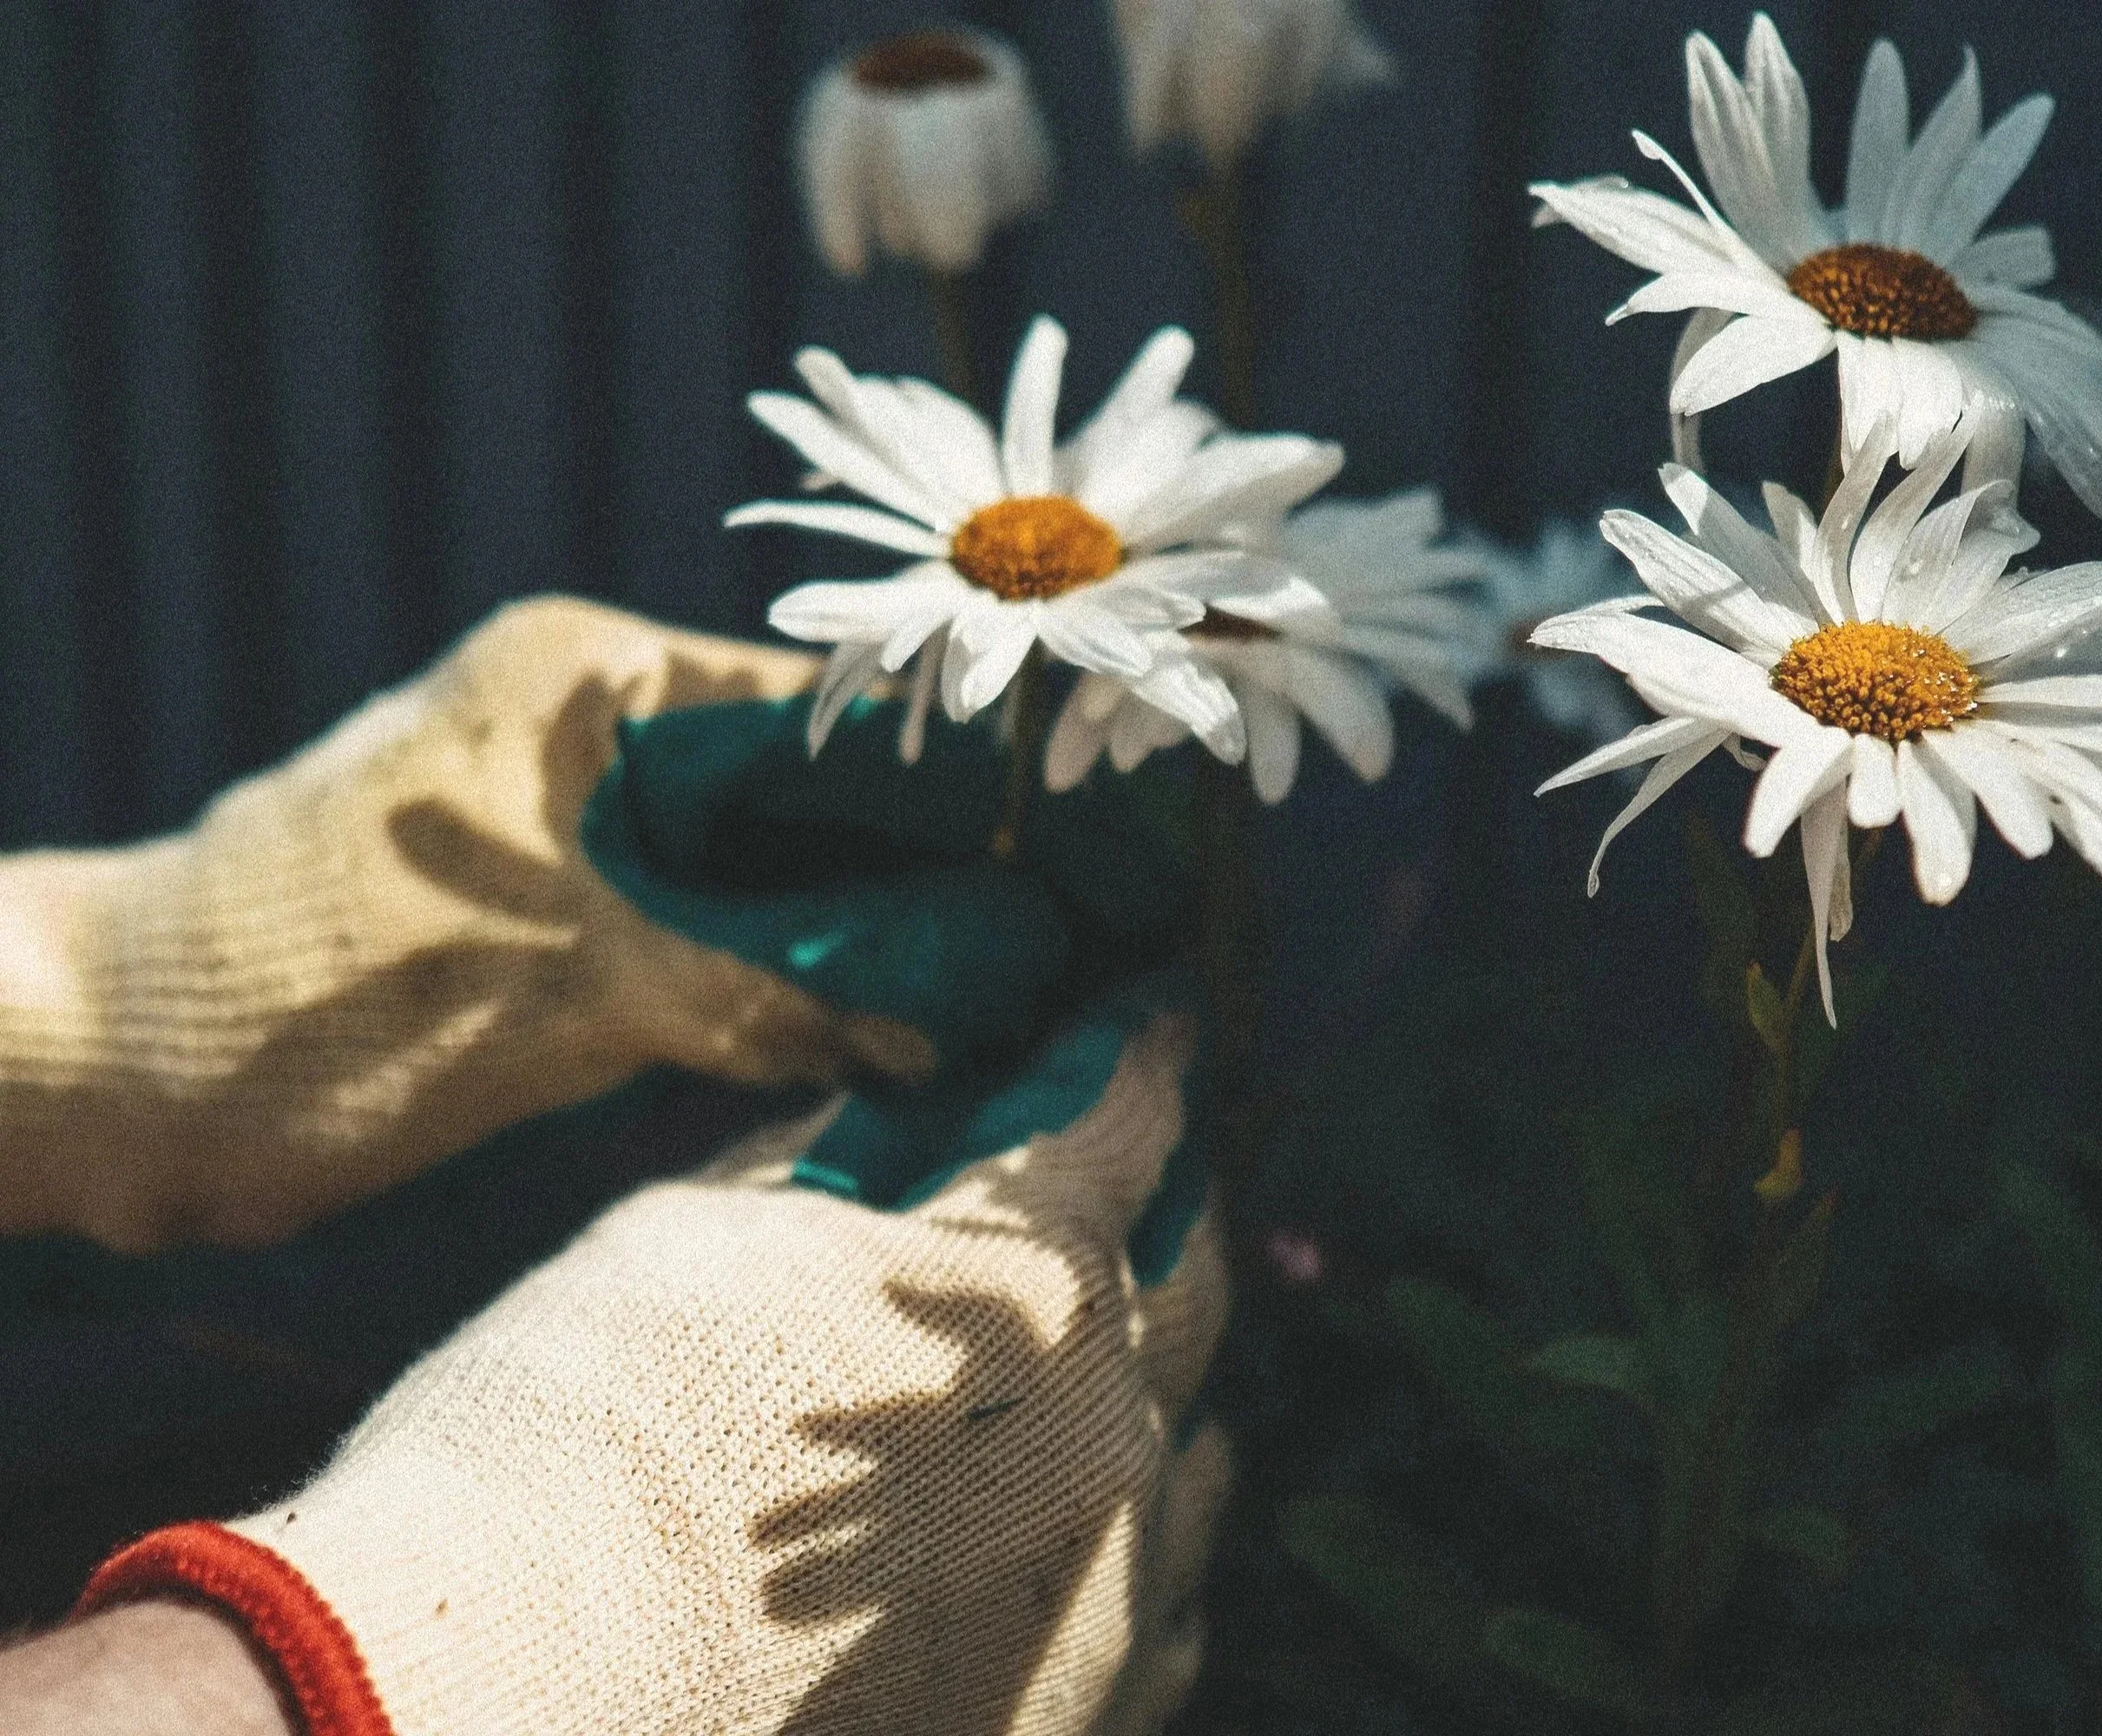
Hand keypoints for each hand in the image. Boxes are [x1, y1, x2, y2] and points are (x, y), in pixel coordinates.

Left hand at [0, 596, 1184, 1251]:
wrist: (107, 1076)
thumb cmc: (300, 1001)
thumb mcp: (560, 988)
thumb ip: (761, 982)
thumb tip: (946, 1017)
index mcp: (596, 684)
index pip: (839, 707)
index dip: (975, 770)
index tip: (1096, 822)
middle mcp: (601, 732)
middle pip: (821, 787)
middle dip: (945, 859)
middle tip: (1089, 923)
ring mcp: (584, 826)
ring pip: (778, 867)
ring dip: (879, 928)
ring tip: (1027, 983)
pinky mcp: (565, 919)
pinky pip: (721, 936)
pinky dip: (801, 980)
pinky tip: (900, 1028)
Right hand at [79, 990, 1229, 1735]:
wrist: (498, 1700)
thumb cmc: (574, 1428)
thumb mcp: (689, 1240)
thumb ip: (819, 1175)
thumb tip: (877, 1125)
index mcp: (1029, 1284)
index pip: (1125, 1133)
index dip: (1140, 1066)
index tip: (1158, 1028)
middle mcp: (1108, 1436)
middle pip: (1192, 1289)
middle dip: (1173, 1214)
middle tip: (1152, 1184)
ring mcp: (1108, 1601)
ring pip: (1193, 1457)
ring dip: (1161, 1385)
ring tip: (1126, 1357)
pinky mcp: (1077, 1725)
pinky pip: (1164, 1612)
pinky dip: (1139, 1543)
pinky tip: (1096, 1530)